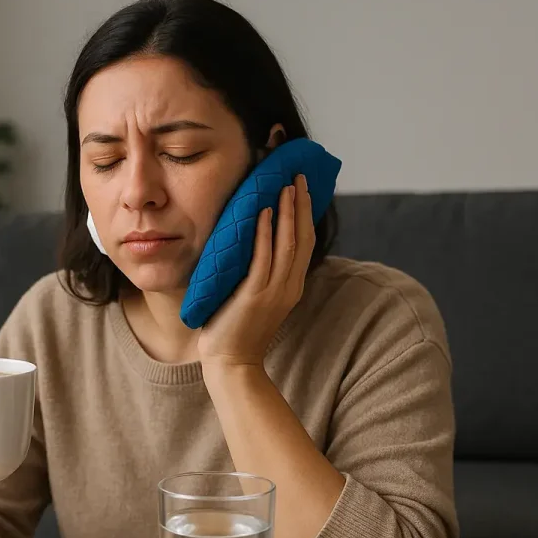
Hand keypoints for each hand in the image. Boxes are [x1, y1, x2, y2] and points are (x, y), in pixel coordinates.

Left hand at [197, 173, 314, 367]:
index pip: (305, 242)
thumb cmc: (236, 330)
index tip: (302, 186)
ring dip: (288, 212)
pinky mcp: (255, 295)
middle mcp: (289, 287)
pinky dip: (265, 232)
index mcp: (291, 286)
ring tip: (286, 184)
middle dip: (302, 204)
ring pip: (288, 243)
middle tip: (298, 174)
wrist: (231, 363)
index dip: (305, 213)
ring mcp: (274, 291)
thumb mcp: (254, 297)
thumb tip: (250, 241)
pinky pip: (263, 258)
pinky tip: (263, 210)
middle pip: (304, 237)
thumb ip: (258, 272)